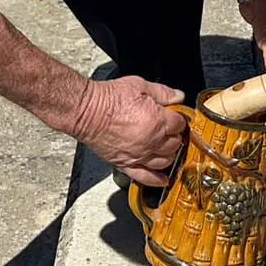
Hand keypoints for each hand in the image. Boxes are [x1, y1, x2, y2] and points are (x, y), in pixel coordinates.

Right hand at [68, 75, 186, 187]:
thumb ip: (163, 92)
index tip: (175, 117)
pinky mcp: (126, 164)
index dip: (179, 119)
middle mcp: (151, 141)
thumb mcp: (139, 85)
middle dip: (175, 136)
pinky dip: (156, 180)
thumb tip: (178, 96)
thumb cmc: (108, 98)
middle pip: (175, 144)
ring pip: (165, 161)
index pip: (180, 124)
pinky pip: (145, 177)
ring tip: (166, 147)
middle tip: (170, 130)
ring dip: (169, 154)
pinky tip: (163, 180)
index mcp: (157, 121)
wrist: (86, 111)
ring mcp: (139, 155)